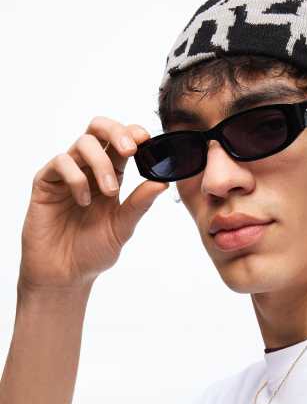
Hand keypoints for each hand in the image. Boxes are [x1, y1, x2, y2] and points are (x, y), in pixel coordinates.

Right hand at [18, 117, 168, 290]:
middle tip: (130, 150)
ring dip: (102, 163)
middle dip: (117, 131)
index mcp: (112, 175)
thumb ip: (140, 204)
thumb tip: (163, 182)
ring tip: (110, 192)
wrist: (65, 275)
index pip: (121, 141)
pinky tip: (83, 201)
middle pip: (99, 128)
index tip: (147, 139)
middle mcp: (89, 169)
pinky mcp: (45, 182)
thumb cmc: (92, 252)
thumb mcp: (123, 227)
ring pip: (83, 143)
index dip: (133, 133)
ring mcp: (66, 174)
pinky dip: (77, 177)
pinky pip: (61, 162)